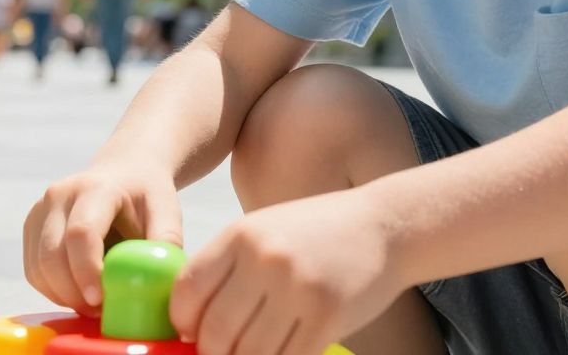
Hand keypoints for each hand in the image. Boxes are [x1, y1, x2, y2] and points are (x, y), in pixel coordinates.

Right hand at [24, 163, 183, 314]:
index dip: (86, 270)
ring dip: (63, 296)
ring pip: (38, 267)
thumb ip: (166, 241)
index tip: (100, 301)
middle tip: (101, 312)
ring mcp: (40, 209)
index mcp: (96, 187)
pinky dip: (53, 291)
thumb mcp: (166, 211)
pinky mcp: (31, 227)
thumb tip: (161, 280)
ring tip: (93, 304)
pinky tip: (78, 291)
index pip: (81, 232)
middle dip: (73, 293)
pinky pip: (33, 271)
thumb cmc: (146, 196)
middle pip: (52, 255)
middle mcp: (60, 195)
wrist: (123, 172)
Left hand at [170, 190, 399, 354]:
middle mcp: (265, 260)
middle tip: (219, 353)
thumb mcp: (265, 231)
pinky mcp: (327, 318)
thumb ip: (229, 268)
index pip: (188, 290)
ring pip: (249, 353)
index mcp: (241, 235)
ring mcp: (297, 290)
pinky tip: (280, 353)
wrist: (385, 226)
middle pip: (215, 330)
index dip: (182, 322)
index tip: (189, 334)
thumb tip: (193, 320)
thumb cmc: (319, 232)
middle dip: (210, 352)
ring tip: (250, 354)